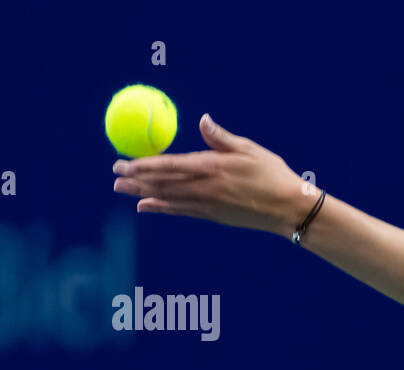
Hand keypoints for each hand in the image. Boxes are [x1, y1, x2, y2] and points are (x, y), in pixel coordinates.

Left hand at [111, 114, 315, 237]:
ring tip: (120, 189)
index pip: (168, 166)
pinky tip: (145, 206)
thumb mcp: (248, 150)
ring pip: (167, 198)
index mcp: (211, 167)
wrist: (289, 209)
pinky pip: (180, 211)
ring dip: (141, 193)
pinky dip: (161, 208)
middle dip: (135, 179)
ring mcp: (208, 205)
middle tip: (114, 174)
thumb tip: (202, 119)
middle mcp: (204, 188)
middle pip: (162, 183)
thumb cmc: (273, 175)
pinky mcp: (213, 216)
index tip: (123, 161)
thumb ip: (221, 137)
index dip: (143, 164)